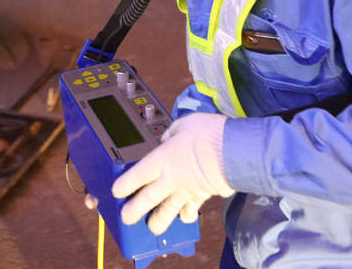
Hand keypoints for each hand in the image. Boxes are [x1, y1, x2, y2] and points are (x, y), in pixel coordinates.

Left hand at [111, 113, 233, 234]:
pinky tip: (185, 219)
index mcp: (162, 158)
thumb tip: (167, 138)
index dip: (125, 185)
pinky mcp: (201, 196)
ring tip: (152, 228)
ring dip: (159, 220)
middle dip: (135, 210)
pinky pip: (191, 209)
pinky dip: (187, 214)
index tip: (116, 192)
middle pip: (147, 199)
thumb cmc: (209, 134)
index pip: (137, 175)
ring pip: (167, 210)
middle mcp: (170, 178)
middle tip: (127, 218)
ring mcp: (186, 189)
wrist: (234, 151)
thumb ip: (172, 133)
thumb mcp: (184, 124)